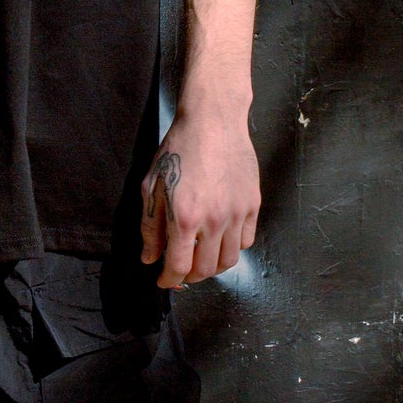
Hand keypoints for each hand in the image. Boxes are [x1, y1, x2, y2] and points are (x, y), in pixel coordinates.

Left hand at [140, 100, 260, 287]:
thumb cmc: (178, 149)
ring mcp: (237, 213)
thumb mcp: (152, 186)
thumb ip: (150, 227)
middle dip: (190, 277)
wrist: (212, 121)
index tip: (164, 280)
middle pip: (206, 270)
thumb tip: (150, 258)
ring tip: (200, 258)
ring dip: (212, 267)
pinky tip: (219, 239)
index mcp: (185, 217)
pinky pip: (246, 240)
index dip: (169, 280)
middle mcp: (215, 220)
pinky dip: (232, 247)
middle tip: (181, 271)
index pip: (179, 266)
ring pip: (229, 260)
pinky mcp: (253, 204)